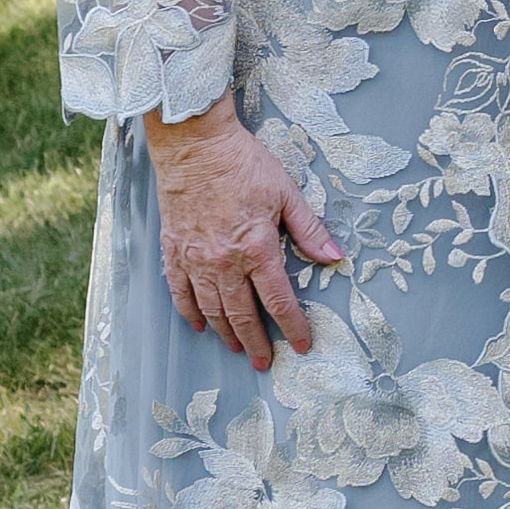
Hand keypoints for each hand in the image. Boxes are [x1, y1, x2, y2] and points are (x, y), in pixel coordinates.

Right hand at [152, 104, 342, 362]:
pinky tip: (199, 325)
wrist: (194, 145)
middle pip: (243, 315)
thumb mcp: (286, 193)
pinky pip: (180, 292)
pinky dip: (190, 312)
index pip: (279, 301)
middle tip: (265, 363)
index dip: (292, 327)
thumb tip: (334, 256)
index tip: (301, 344)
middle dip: (257, 343)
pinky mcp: (174, 251)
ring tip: (237, 348)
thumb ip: (309, 229)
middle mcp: (225, 261)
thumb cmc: (243, 164)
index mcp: (257, 248)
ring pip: (212, 309)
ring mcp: (196, 259)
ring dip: (226, 333)